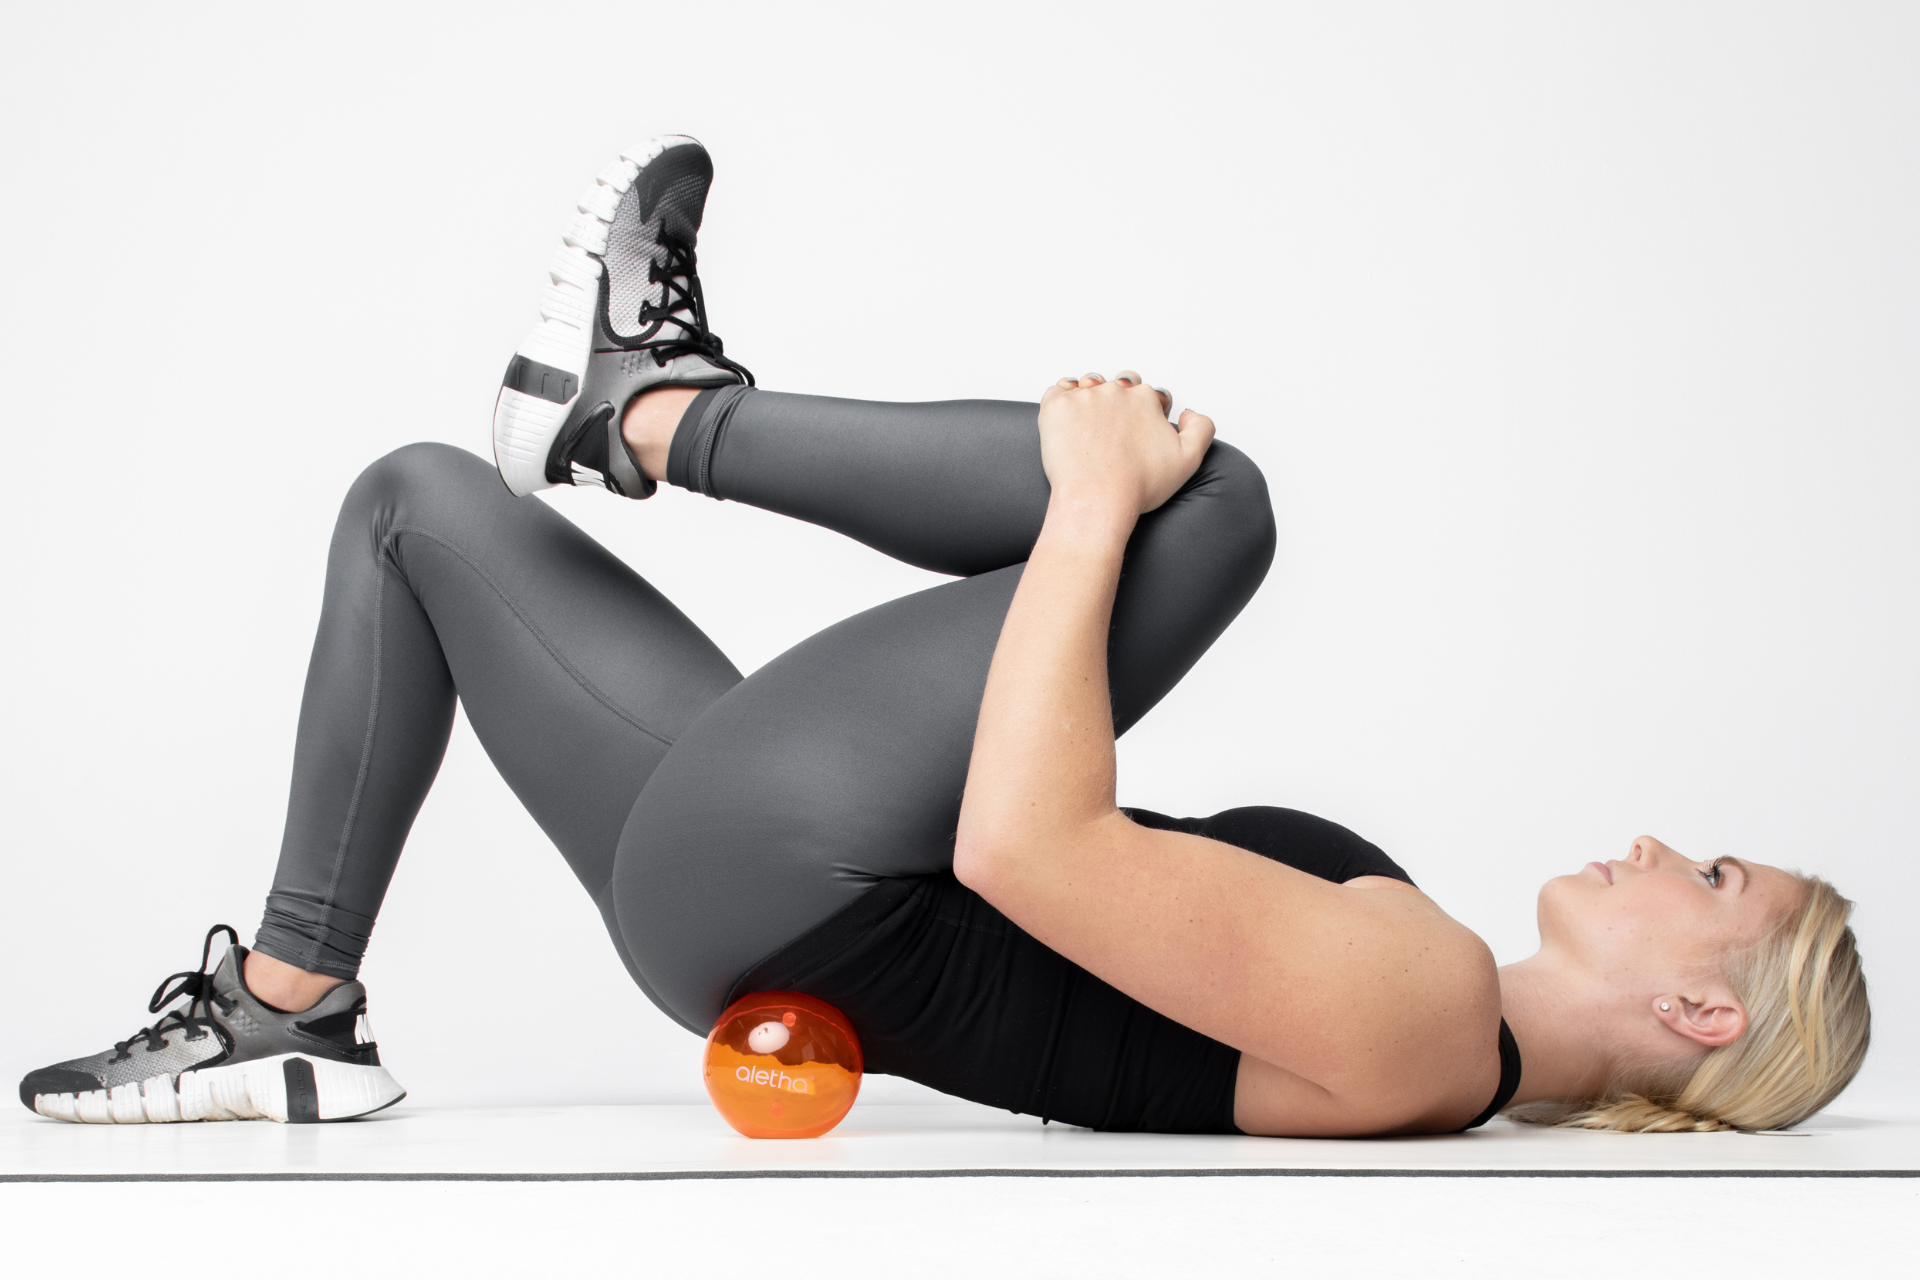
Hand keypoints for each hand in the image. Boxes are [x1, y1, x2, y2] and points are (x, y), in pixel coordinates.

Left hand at [1037, 371, 1215, 517]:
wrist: (1096, 499)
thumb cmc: (1137, 485)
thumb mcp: (1189, 460)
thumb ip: (1201, 428)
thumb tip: (1190, 413)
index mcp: (1145, 399)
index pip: (1150, 395)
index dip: (1147, 413)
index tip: (1138, 432)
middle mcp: (1116, 391)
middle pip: (1119, 385)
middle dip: (1119, 401)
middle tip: (1112, 430)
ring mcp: (1084, 396)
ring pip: (1088, 386)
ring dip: (1089, 399)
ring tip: (1088, 428)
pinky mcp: (1056, 406)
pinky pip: (1057, 392)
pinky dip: (1061, 402)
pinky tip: (1067, 423)